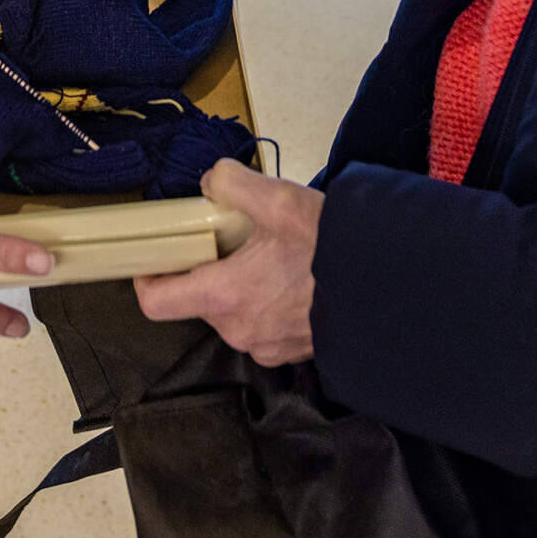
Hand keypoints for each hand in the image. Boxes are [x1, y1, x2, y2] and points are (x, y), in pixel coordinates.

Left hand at [133, 158, 319, 366]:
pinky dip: (268, 304)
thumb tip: (212, 183)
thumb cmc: (332, 248)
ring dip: (242, 287)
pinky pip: (263, 327)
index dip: (146, 278)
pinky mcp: (291, 354)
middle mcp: (238, 330)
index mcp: (224, 296)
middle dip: (210, 270)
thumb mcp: (279, 199)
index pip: (156, 303)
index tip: (156, 257)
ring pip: (234, 313)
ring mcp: (266, 347)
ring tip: (275, 258)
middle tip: (236, 240)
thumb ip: (232, 183)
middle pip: (199, 300)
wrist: (390, 288)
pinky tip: (295, 281)